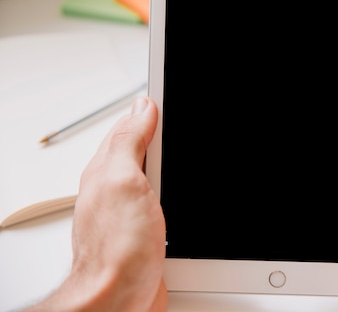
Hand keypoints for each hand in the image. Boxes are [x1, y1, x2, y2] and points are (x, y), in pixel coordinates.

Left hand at [23, 97, 166, 311]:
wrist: (118, 297)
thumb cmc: (115, 249)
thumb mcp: (123, 181)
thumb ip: (131, 142)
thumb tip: (142, 107)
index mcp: (109, 167)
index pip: (130, 125)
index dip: (152, 109)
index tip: (171, 93)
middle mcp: (118, 185)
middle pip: (144, 146)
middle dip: (163, 131)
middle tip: (178, 114)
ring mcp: (132, 207)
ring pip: (155, 172)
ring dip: (169, 160)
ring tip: (179, 141)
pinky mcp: (148, 228)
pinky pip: (163, 197)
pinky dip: (174, 186)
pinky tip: (180, 186)